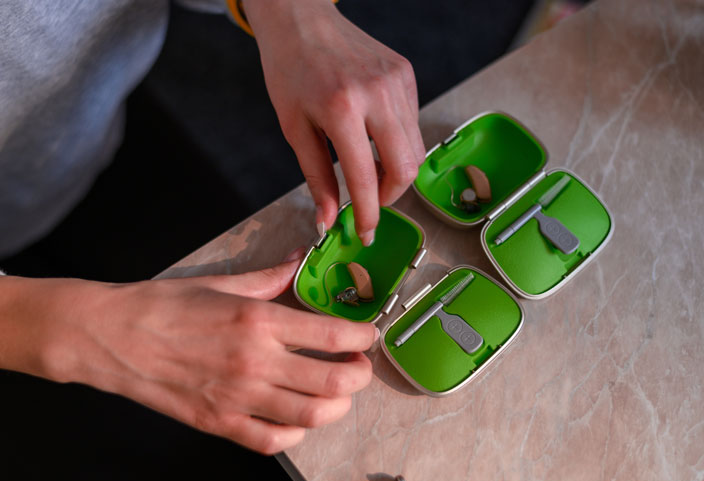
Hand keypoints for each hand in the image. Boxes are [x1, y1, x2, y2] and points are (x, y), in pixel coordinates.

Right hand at [0, 253, 376, 454]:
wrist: (112, 337)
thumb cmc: (163, 306)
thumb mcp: (222, 283)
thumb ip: (270, 276)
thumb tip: (299, 261)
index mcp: (258, 321)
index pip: (333, 336)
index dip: (363, 337)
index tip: (368, 335)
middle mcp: (255, 362)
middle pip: (334, 382)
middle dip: (360, 375)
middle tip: (360, 366)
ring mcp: (238, 398)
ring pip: (312, 416)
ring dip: (337, 406)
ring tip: (336, 392)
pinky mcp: (219, 423)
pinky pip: (273, 440)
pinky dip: (296, 433)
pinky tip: (296, 417)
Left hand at [243, 0, 424, 244]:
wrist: (301, 19)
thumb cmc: (289, 70)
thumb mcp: (295, 129)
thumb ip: (316, 178)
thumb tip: (328, 221)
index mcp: (342, 108)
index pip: (366, 178)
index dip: (368, 215)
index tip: (365, 234)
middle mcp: (377, 93)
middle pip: (406, 168)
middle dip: (390, 197)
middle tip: (369, 204)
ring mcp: (397, 81)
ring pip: (415, 148)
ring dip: (395, 171)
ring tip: (368, 171)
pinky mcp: (406, 73)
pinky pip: (413, 123)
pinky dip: (398, 143)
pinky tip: (373, 139)